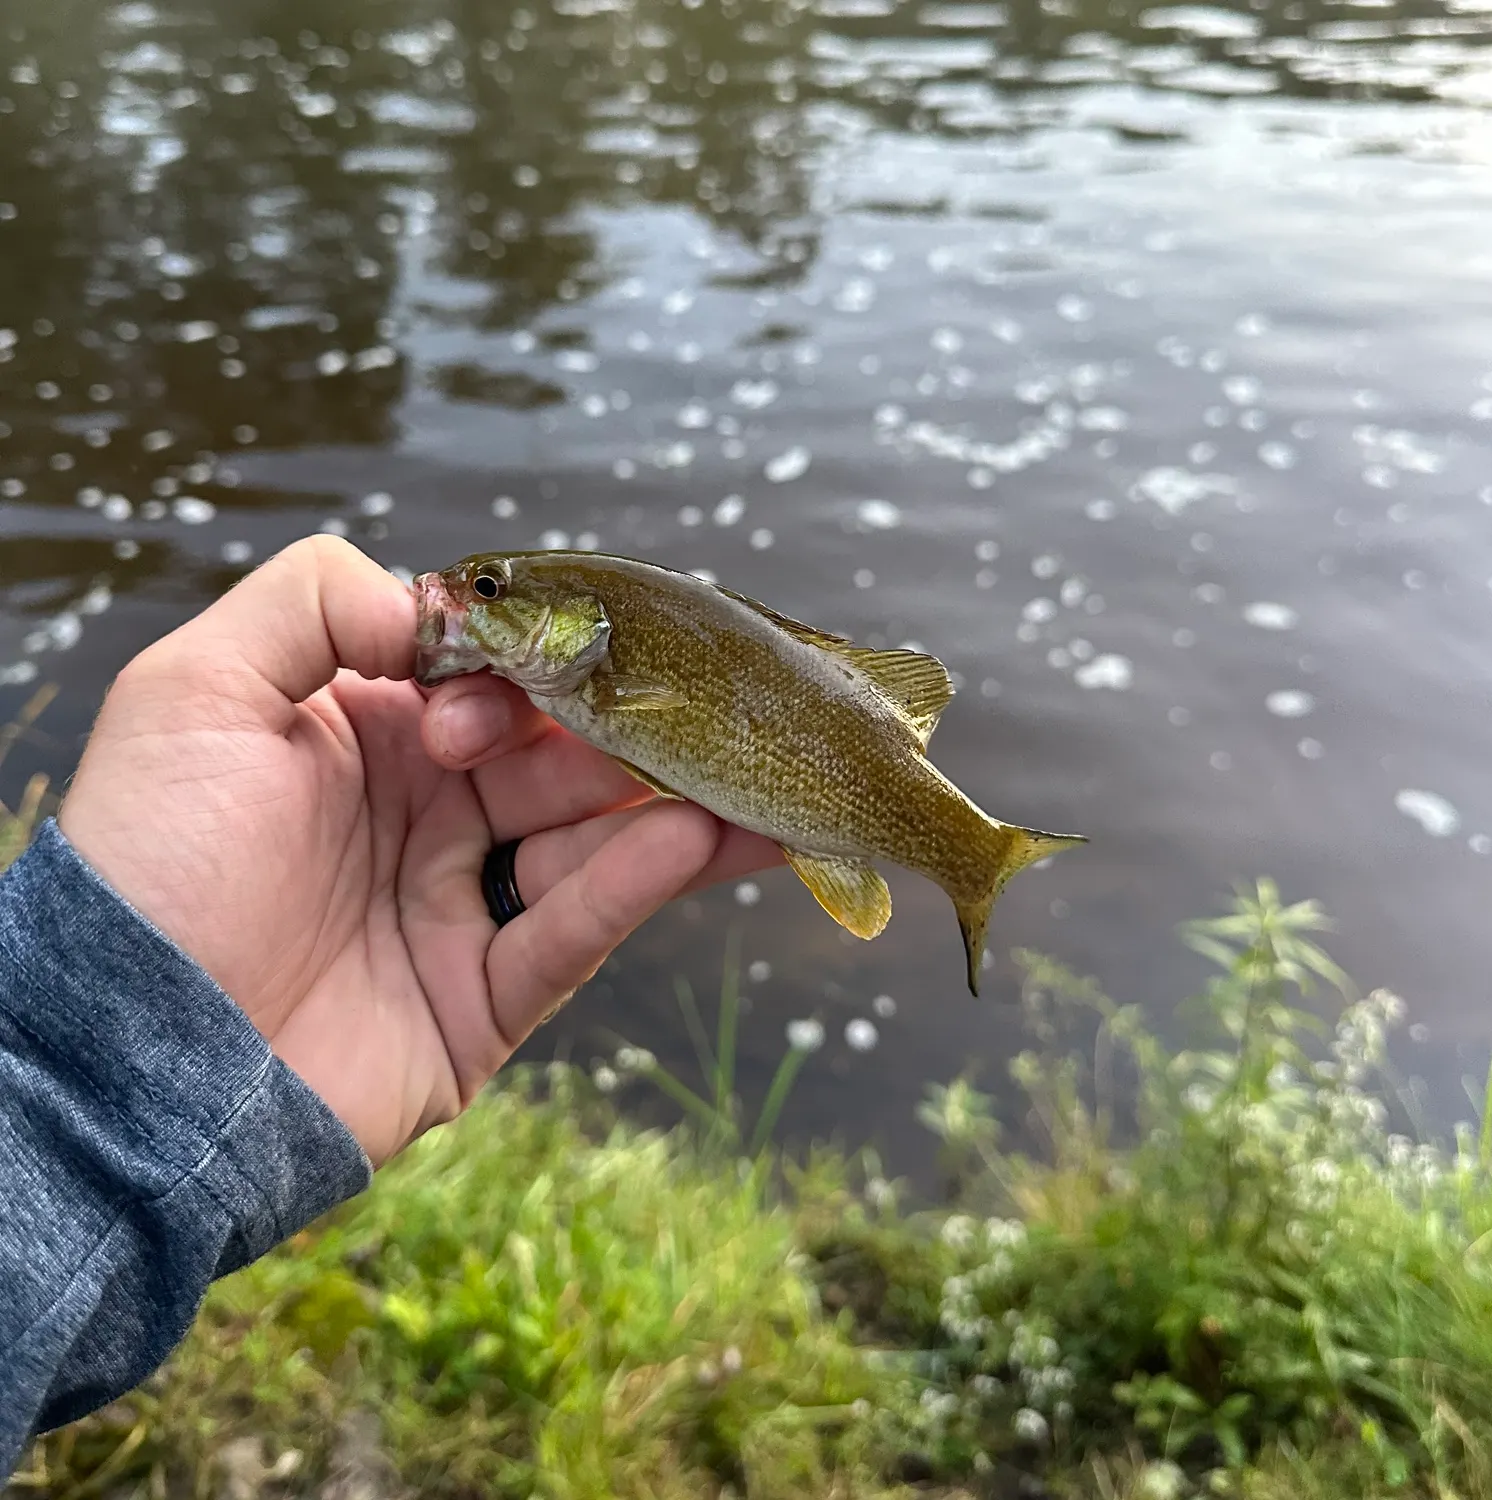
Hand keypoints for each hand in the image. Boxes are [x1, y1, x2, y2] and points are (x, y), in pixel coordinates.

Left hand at [57, 537, 780, 1163]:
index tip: (517, 683)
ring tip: (748, 777)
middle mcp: (424, 817)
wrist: (124, 1061)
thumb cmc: (149, 864)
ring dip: (670, 806)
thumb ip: (310, 602)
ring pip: (590, 845)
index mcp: (368, 739)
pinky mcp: (483, 1002)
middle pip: (559, 759)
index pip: (491, 684)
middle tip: (695, 713)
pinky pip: (572, 934)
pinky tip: (698, 839)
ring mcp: (459, 910)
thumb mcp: (193, 690)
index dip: (523, 671)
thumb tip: (433, 604)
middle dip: (625, 732)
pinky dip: (637, 885)